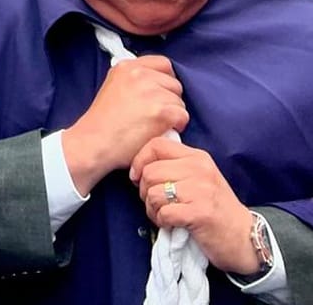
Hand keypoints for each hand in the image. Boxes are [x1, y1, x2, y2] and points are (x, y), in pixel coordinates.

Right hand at [61, 56, 187, 193]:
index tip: (160, 92)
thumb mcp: (113, 86)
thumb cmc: (103, 121)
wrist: (94, 141)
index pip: (163, 64)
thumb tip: (157, 83)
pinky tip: (162, 131)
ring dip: (173, 113)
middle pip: (174, 83)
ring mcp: (151, 92)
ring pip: (179, 101)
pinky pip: (182, 116)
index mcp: (127, 66)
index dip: (165, 80)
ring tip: (157, 123)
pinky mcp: (161, 112)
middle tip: (157, 112)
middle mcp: (139, 74)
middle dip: (169, 98)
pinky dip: (177, 126)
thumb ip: (133, 79)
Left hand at [130, 137, 260, 275]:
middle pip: (150, 171)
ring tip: (162, 215)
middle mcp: (199, 169)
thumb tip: (141, 164)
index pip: (156, 144)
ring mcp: (201, 190)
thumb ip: (176, 165)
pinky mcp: (200, 213)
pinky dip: (161, 221)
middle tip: (154, 203)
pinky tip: (170, 224)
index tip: (137, 177)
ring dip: (152, 208)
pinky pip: (164, 212)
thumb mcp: (200, 177)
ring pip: (154, 192)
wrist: (246, 238)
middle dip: (144, 190)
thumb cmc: (217, 208)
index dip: (139, 160)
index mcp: (197, 157)